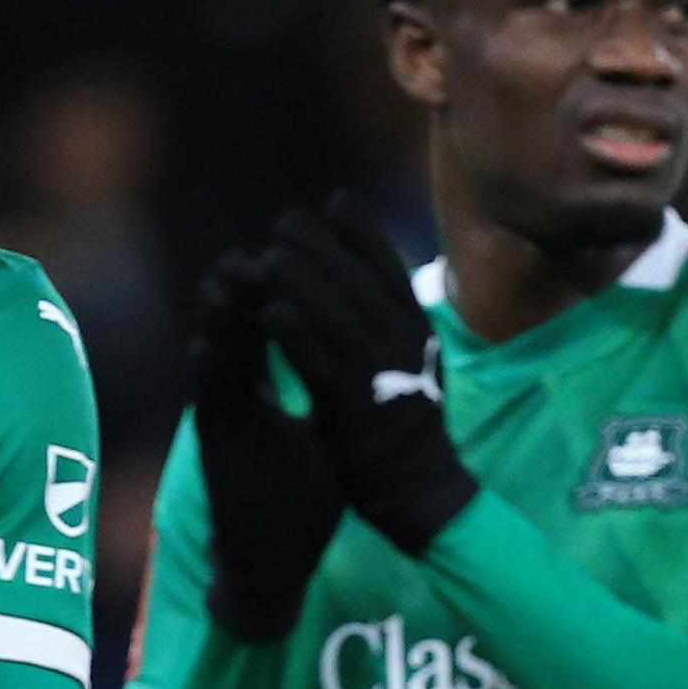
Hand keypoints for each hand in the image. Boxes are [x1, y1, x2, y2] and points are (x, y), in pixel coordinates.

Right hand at [191, 250, 343, 641]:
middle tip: (250, 248)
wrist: (275, 557)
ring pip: (217, 360)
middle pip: (240, 334)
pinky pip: (208, 408)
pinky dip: (205, 377)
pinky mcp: (215, 451)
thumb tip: (356, 352)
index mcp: (267, 390)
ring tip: (218, 280)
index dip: (280, 293)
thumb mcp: (325, 432)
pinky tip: (203, 348)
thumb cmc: (303, 494)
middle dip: (245, 292)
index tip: (292, 254)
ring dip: (216, 322)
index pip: (272, 329)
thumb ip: (327, 388)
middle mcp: (240, 398)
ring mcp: (225, 421)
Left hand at [260, 195, 477, 554]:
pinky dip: (295, 332)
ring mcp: (378, 373)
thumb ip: (394, 317)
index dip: (363, 231)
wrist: (419, 487)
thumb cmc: (406, 420)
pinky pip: (318, 359)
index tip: (336, 202)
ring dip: (301, 280)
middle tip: (285, 222)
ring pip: (335, 314)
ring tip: (268, 257)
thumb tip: (373, 271)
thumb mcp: (412, 359)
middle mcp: (402, 343)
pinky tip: (269, 311)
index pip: (392, 266)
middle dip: (321, 246)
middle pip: (357, 281)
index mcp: (417, 328)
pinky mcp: (351, 405)